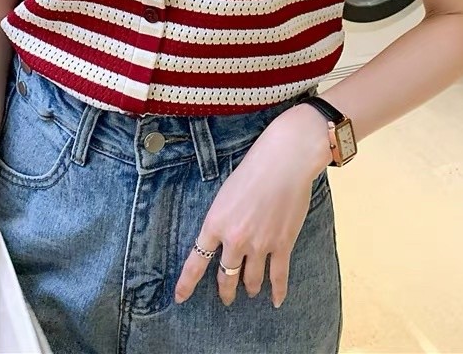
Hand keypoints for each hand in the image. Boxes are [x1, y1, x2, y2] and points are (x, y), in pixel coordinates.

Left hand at [174, 102, 330, 307]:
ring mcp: (259, 245)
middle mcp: (234, 239)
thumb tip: (224, 238)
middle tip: (226, 297)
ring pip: (251, 280)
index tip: (179, 298)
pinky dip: (278, 291)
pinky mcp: (282, 245)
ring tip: (250, 292)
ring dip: (249, 288)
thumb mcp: (224, 194)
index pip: (196, 261)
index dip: (187, 283)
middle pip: (226, 276)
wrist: (283, 162)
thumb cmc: (252, 170)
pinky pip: (278, 276)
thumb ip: (221, 220)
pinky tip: (276, 301)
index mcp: (215, 224)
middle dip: (225, 290)